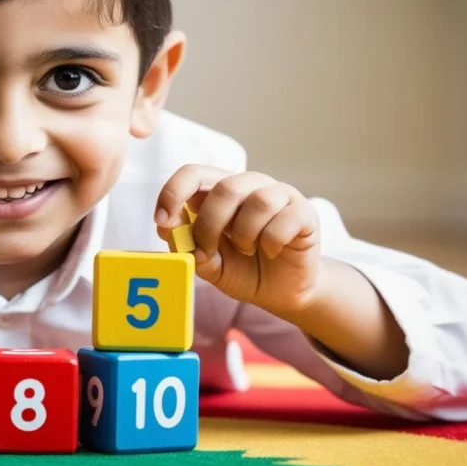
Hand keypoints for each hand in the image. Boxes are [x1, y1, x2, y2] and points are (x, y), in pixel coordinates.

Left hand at [155, 165, 323, 315]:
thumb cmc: (244, 270)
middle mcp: (249, 186)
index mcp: (219, 192)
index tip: (162, 221)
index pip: (193, 173)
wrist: (282, 291)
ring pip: (258, 201)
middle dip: (209, 225)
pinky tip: (272, 251)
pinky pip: (284, 220)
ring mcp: (279, 196)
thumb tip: (170, 231)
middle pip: (225, 188)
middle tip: (208, 250)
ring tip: (246, 250)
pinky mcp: (304, 212)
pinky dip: (271, 242)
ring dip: (245, 235)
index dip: (173, 192)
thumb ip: (190, 248)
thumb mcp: (209, 265)